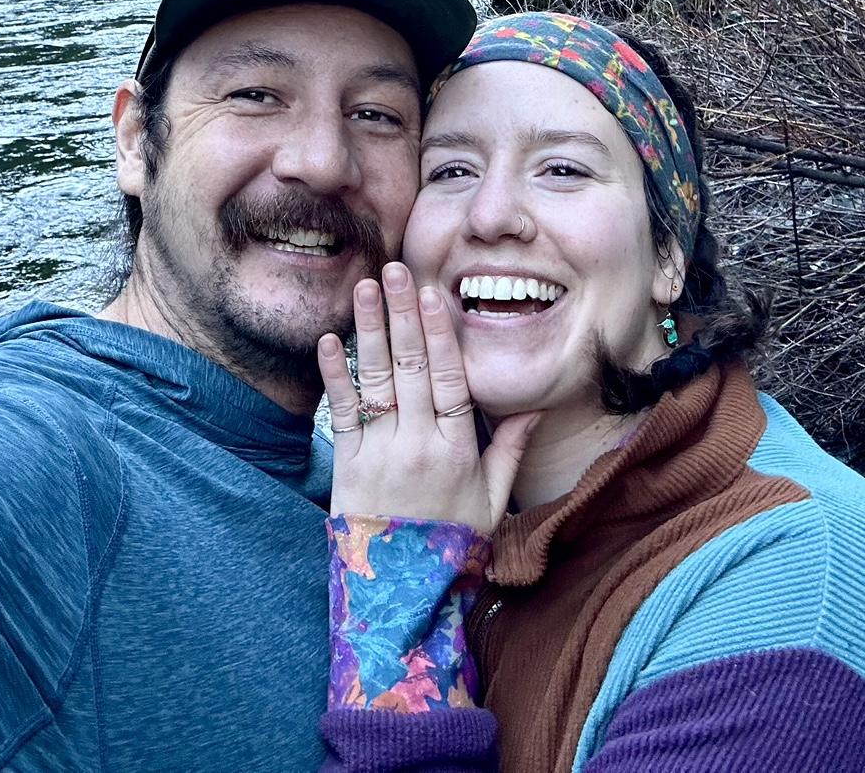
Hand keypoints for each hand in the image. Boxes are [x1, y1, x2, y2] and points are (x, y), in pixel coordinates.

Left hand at [318, 262, 540, 533]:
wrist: (401, 593)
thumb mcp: (492, 500)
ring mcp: (380, 453)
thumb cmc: (451, 543)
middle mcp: (418, 445)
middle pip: (411, 368)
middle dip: (403, 315)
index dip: (442, 335)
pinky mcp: (349, 464)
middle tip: (395, 270)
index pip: (450, 380)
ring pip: (376, 380)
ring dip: (369, 329)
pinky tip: (331, 340)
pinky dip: (335, 374)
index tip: (434, 295)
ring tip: (365, 287)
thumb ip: (510, 449)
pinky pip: (343, 412)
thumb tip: (534, 405)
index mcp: (456, 450)